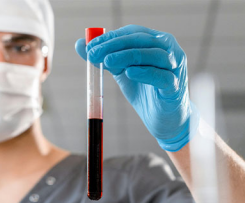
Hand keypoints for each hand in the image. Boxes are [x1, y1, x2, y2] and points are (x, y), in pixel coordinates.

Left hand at [75, 25, 199, 151]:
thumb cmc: (144, 91)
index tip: (90, 46)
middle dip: (114, 46)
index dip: (110, 37)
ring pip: (152, 55)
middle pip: (140, 40)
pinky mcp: (175, 87)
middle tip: (93, 54)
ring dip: (128, 56)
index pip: (132, 32)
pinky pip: (162, 76)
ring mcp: (175, 67)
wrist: (162, 118)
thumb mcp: (121, 72)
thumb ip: (104, 57)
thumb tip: (80, 44)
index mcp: (155, 42)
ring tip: (107, 62)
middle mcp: (168, 50)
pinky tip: (129, 73)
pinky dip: (145, 73)